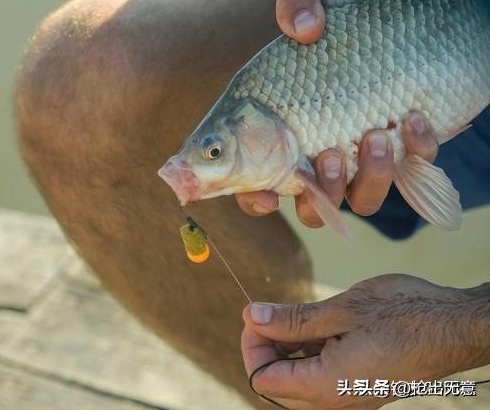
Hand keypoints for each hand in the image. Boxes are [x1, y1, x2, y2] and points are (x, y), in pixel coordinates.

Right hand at [235, 0, 439, 225]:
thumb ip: (295, 11)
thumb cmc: (326, 34)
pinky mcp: (399, 153)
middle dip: (324, 192)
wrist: (378, 31)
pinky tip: (415, 119)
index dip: (258, 201)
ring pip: (362, 201)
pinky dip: (415, 153)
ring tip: (376, 135)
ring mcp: (359, 163)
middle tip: (331, 156)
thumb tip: (306, 28)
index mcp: (279, 144)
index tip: (269, 196)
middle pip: (313, 208)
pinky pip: (411, 171)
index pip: (257, 189)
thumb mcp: (304, 14)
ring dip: (370, 179)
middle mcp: (316, 164)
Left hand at [241, 274, 489, 408]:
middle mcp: (337, 402)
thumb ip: (293, 319)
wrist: (458, 327)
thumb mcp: (342, 309)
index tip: (255, 314)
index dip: (252, 345)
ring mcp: (351, 397)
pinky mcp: (361, 387)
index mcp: (327, 386)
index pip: (263, 379)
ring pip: (298, 382)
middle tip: (271, 314)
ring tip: (297, 316)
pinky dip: (310, 353)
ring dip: (288, 350)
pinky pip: (322, 378)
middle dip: (266, 348)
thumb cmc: (405, 314)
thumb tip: (252, 317)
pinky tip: (317, 326)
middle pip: (278, 385)